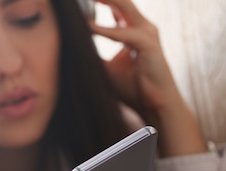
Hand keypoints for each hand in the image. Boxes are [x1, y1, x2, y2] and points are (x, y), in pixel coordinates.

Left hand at [90, 0, 206, 155]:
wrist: (154, 106)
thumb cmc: (133, 89)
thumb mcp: (105, 68)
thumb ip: (93, 54)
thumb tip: (71, 49)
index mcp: (132, 30)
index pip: (114, 7)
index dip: (99, 1)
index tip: (79, 1)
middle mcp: (141, 27)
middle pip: (120, 1)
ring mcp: (147, 33)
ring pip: (124, 6)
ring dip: (104, 0)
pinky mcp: (149, 44)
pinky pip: (123, 33)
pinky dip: (105, 30)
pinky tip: (88, 28)